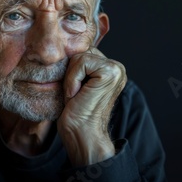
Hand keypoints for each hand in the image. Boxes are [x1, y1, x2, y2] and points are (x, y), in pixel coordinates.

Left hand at [57, 47, 126, 165]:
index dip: (71, 71)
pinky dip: (73, 80)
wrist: (82, 136)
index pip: (82, 52)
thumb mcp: (76, 84)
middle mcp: (117, 67)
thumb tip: (64, 46)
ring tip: (77, 96)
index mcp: (109, 69)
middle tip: (76, 95)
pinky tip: (77, 95)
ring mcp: (116, 69)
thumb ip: (78, 66)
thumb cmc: (75, 114)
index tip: (75, 92)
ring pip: (79, 56)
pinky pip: (81, 62)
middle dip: (71, 73)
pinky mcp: (110, 72)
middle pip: (80, 52)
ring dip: (71, 78)